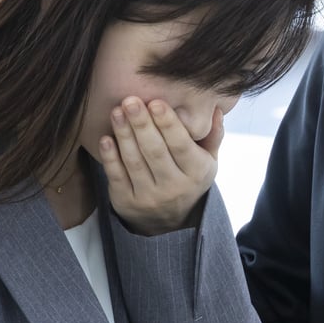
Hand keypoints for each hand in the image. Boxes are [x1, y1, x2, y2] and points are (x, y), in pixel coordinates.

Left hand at [99, 97, 222, 235]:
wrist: (169, 221)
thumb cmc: (188, 179)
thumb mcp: (207, 161)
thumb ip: (212, 136)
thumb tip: (217, 109)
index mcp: (196, 173)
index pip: (181, 145)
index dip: (168, 124)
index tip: (156, 102)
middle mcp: (174, 187)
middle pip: (155, 151)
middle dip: (142, 124)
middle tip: (130, 101)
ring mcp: (149, 197)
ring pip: (134, 161)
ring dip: (124, 135)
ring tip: (117, 112)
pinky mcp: (127, 202)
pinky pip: (117, 176)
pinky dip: (110, 157)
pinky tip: (106, 138)